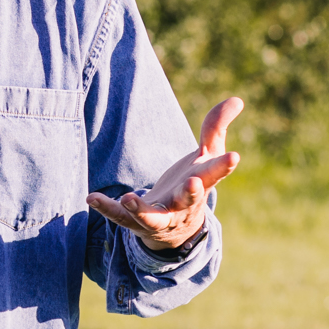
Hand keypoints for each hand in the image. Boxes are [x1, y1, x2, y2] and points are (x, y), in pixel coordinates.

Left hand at [87, 96, 243, 251]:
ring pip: (152, 217)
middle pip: (189, 200)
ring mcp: (159, 217)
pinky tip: (91, 197)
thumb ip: (216, 127)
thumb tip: (237, 100)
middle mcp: (182, 204)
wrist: (176, 228)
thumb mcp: (206, 155)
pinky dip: (106, 209)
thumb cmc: (193, 183)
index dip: (224, 165)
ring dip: (141, 210)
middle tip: (193, 183)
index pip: (215, 174)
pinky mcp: (135, 222)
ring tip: (128, 198)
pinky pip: (119, 217)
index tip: (234, 156)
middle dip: (192, 193)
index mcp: (201, 184)